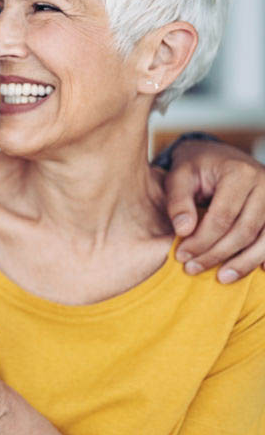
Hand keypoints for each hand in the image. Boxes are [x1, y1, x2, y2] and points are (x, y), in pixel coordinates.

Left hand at [165, 139, 264, 281]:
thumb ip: (178, 201)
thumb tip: (183, 231)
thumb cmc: (195, 166)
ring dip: (243, 262)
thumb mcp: (179, 176)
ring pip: (264, 239)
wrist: (217, 155)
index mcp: (238, 173)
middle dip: (217, 254)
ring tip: (222, 278)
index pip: (222, 217)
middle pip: (243, 230)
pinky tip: (257, 270)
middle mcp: (263, 185)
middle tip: (192, 268)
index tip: (181, 256)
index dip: (201, 240)